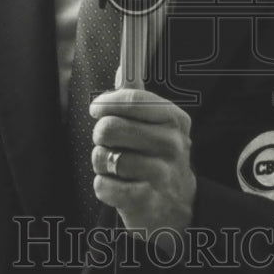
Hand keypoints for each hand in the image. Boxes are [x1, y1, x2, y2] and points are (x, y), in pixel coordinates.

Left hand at [90, 88, 195, 240]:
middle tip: (108, 142)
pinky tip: (117, 185)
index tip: (96, 109)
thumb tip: (123, 67)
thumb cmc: (158, 158)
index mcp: (174, 119)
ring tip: (114, 165)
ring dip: (101, 162)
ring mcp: (161, 173)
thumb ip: (137, 98)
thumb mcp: (157, 125)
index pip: (131, 99)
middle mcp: (172, 144)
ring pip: (103, 156)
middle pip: (110, 127)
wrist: (176, 206)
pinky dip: (103, 186)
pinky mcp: (146, 201)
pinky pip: (102, 185)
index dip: (106, 102)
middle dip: (101, 135)